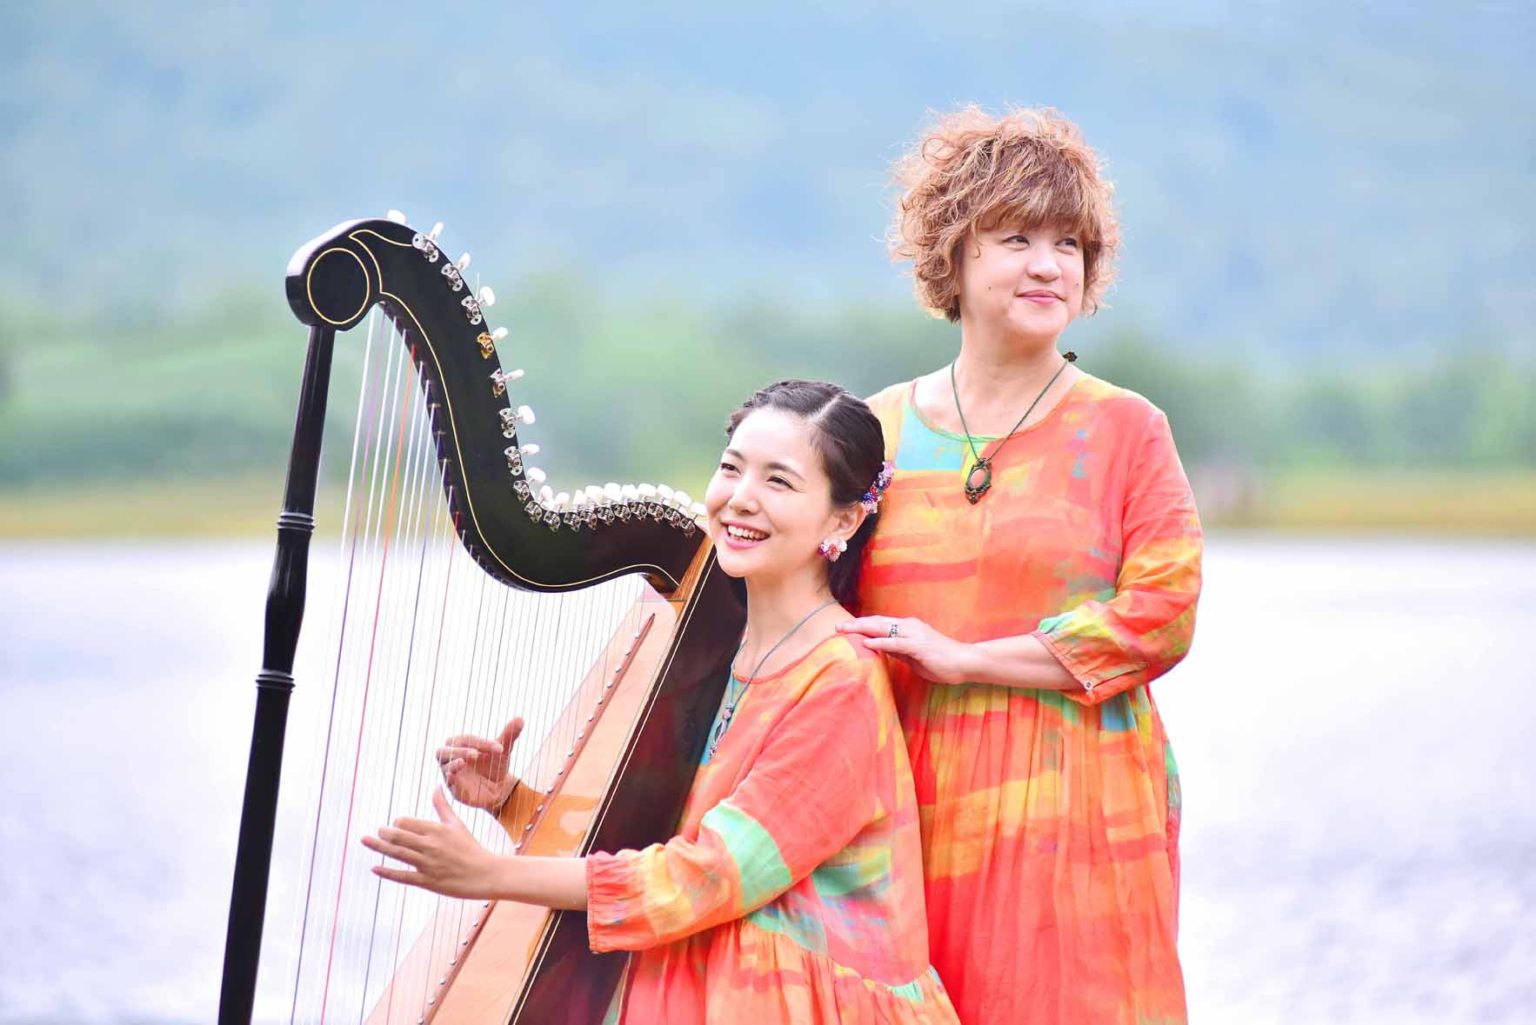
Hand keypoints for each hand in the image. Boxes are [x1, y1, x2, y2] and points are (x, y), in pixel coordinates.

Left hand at [363, 789, 503, 898]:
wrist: (484, 874)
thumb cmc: (471, 847)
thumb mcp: (457, 824)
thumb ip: (442, 806)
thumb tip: (436, 786)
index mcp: (436, 830)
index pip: (406, 822)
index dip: (397, 823)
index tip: (395, 825)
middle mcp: (430, 846)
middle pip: (398, 836)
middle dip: (384, 833)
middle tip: (377, 831)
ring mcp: (427, 864)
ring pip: (397, 854)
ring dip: (378, 846)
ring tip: (365, 840)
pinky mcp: (427, 881)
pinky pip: (402, 876)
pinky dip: (386, 872)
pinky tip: (374, 867)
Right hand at [438, 718, 522, 811]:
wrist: (499, 788)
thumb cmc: (495, 765)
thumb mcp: (504, 750)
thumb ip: (510, 734)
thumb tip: (521, 718)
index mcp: (461, 745)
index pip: (466, 740)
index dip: (482, 743)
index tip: (500, 748)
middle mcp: (452, 758)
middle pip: (443, 750)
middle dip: (459, 750)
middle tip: (475, 754)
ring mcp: (451, 773)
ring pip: (443, 765)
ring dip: (453, 763)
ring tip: (464, 762)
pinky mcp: (454, 789)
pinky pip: (447, 783)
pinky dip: (451, 779)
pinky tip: (457, 776)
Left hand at [838, 616, 977, 684]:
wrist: (965, 662)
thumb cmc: (941, 661)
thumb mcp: (914, 656)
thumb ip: (898, 650)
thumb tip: (880, 649)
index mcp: (908, 627)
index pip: (880, 623)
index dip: (862, 625)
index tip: (845, 628)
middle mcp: (909, 626)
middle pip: (877, 622)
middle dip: (856, 624)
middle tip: (837, 626)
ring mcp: (914, 634)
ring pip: (884, 628)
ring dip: (863, 629)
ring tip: (846, 630)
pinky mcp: (919, 646)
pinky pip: (896, 643)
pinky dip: (881, 642)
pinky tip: (868, 643)